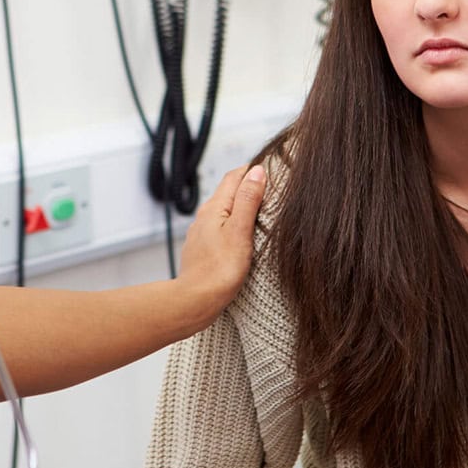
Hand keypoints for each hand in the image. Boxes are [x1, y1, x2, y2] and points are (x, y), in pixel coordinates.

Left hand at [174, 164, 266, 333]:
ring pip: (224, 211)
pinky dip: (233, 224)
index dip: (252, 169)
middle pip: (228, 192)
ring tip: (261, 209)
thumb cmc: (219, 270)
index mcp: (214, 208)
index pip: (234, 176)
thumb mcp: (240, 230)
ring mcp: (202, 233)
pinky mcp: (203, 249)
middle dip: (248, 185)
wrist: (196, 300)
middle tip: (271, 185)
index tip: (271, 167)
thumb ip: (248, 199)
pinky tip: (242, 235)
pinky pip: (220, 228)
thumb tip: (257, 171)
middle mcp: (204, 217)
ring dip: (241, 206)